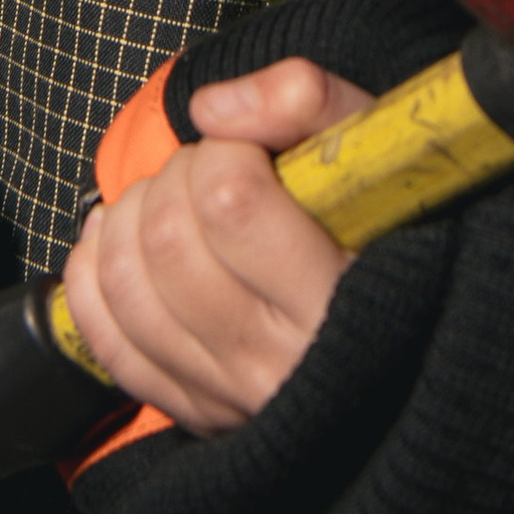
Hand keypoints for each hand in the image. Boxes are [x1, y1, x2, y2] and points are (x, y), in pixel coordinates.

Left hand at [60, 56, 373, 434]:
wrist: (420, 340)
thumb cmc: (399, 227)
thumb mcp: (381, 146)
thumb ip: (306, 103)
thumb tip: (210, 110)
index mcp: (339, 302)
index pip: (230, 202)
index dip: (226, 152)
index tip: (254, 151)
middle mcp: (278, 364)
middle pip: (167, 240)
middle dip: (178, 177)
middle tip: (217, 170)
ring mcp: (228, 395)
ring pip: (125, 282)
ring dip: (131, 217)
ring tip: (178, 199)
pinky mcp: (193, 410)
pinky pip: (104, 338)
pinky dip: (94, 272)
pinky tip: (119, 236)